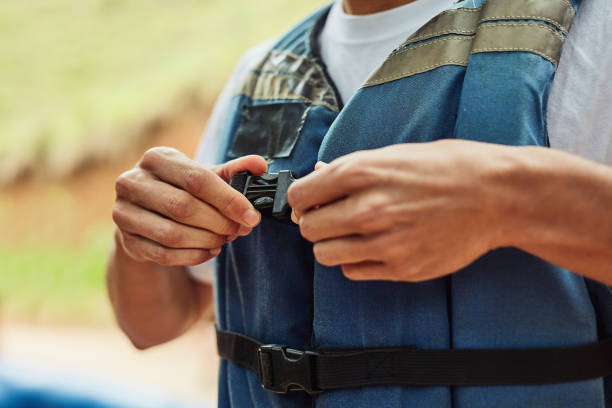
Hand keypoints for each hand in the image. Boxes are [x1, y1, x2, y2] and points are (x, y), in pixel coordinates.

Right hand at [112, 147, 266, 265]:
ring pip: (172, 234)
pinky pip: (163, 254)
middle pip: (183, 207)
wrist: (148, 212)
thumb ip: (235, 170)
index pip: (197, 179)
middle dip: (219, 223)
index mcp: (157, 158)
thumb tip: (261, 166)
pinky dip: (193, 256)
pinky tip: (210, 250)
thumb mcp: (207, 176)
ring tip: (225, 239)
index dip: (228, 200)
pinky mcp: (126, 240)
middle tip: (239, 230)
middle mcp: (133, 182)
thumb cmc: (183, 189)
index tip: (252, 216)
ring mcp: (124, 212)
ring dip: (207, 240)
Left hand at [288, 140, 508, 281]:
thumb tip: (318, 176)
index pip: (299, 195)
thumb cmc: (448, 168)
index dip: (300, 199)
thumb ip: (352, 168)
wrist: (496, 196)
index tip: (309, 201)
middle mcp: (369, 208)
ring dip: (332, 244)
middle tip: (331, 217)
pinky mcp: (401, 268)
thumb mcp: (395, 154)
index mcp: (362, 172)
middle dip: (314, 222)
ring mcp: (385, 242)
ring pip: (325, 254)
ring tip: (351, 233)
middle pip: (308, 228)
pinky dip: (356, 260)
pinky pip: (354, 271)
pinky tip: (373, 246)